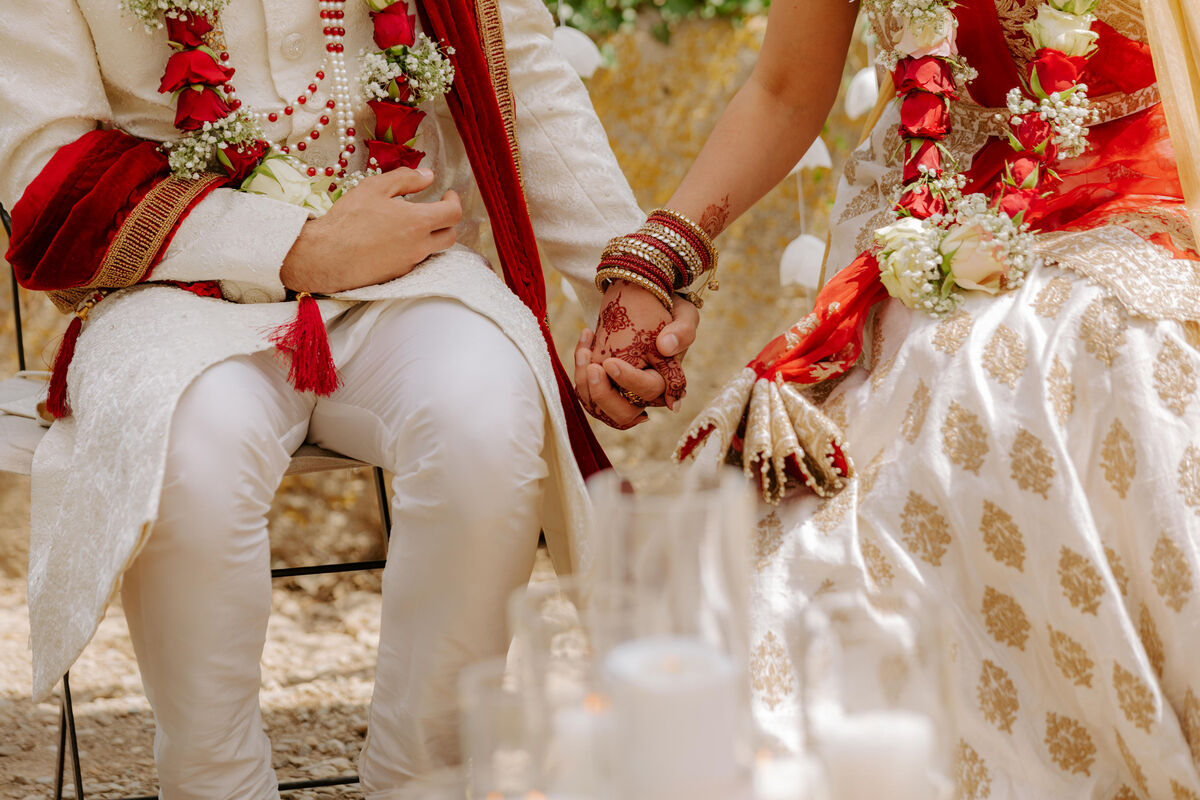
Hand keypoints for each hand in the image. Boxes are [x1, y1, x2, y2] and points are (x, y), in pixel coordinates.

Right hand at [281, 168, 462, 293]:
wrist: (326, 256)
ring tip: (415, 224)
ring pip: (434, 250)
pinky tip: (397, 240)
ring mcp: (410, 263)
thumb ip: (406, 178)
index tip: (447, 194)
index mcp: (418, 222)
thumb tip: (428, 176)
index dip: (454, 201)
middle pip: (450, 236)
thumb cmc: (349, 219)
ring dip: (432, 236)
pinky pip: (415, 261)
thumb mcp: (375, 187)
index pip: (453, 213)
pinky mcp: (398, 275)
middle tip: (437, 209)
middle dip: (448, 221)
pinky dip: (414, 248)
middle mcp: (419, 246)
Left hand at [574, 281, 698, 429]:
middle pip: (623, 414)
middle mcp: (643, 394)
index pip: (649, 391)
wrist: (647, 302)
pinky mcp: (604, 383)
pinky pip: (586, 390)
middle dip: (603, 395)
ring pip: (598, 407)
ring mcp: (622, 392)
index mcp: (665, 382)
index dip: (629, 380)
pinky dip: (579, 369)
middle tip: (593, 368)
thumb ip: (683, 331)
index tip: (610, 363)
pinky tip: (585, 339)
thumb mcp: (684, 314)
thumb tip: (666, 347)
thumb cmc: (671, 311)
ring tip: (584, 350)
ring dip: (584, 382)